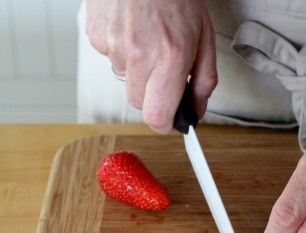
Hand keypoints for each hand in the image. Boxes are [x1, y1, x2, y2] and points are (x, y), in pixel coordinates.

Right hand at [85, 0, 216, 132]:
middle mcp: (139, 54)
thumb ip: (204, 80)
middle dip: (154, 95)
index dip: (165, 124)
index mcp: (170, 56)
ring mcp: (112, 45)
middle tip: (165, 70)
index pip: (157, 116)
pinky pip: (110, 59)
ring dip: (138, 70)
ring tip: (149, 40)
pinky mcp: (95, 36)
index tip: (171, 121)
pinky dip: (122, 52)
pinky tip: (133, 30)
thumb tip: (197, 111)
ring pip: (125, 80)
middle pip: (140, 103)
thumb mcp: (204, 37)